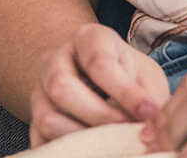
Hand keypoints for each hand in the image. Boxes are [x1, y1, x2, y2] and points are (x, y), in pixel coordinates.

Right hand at [28, 23, 170, 147]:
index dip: (125, 92)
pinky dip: (68, 153)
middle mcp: (55, 60)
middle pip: (61, 86)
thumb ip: (150, 98)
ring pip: (47, 118)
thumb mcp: (145, 76)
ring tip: (114, 147)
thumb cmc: (128, 76)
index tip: (149, 113)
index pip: (98, 62)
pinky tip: (94, 153)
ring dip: (84, 139)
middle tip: (128, 134)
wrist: (98, 80)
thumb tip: (152, 130)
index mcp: (87, 39)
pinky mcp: (34, 121)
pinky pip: (41, 141)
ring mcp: (40, 92)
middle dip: (99, 116)